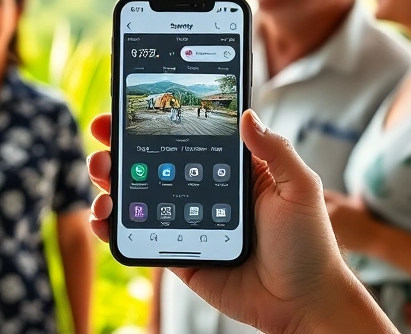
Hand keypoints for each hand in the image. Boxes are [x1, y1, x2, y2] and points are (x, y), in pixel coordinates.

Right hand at [87, 110, 394, 333]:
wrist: (304, 302)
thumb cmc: (310, 244)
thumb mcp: (299, 189)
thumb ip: (275, 150)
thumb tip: (247, 114)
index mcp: (226, 169)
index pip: (182, 138)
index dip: (151, 122)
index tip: (123, 108)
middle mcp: (200, 191)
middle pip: (150, 163)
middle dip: (118, 147)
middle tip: (101, 139)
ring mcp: (185, 222)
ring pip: (136, 196)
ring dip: (109, 183)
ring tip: (100, 174)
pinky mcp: (177, 253)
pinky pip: (138, 235)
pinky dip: (113, 226)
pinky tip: (103, 217)